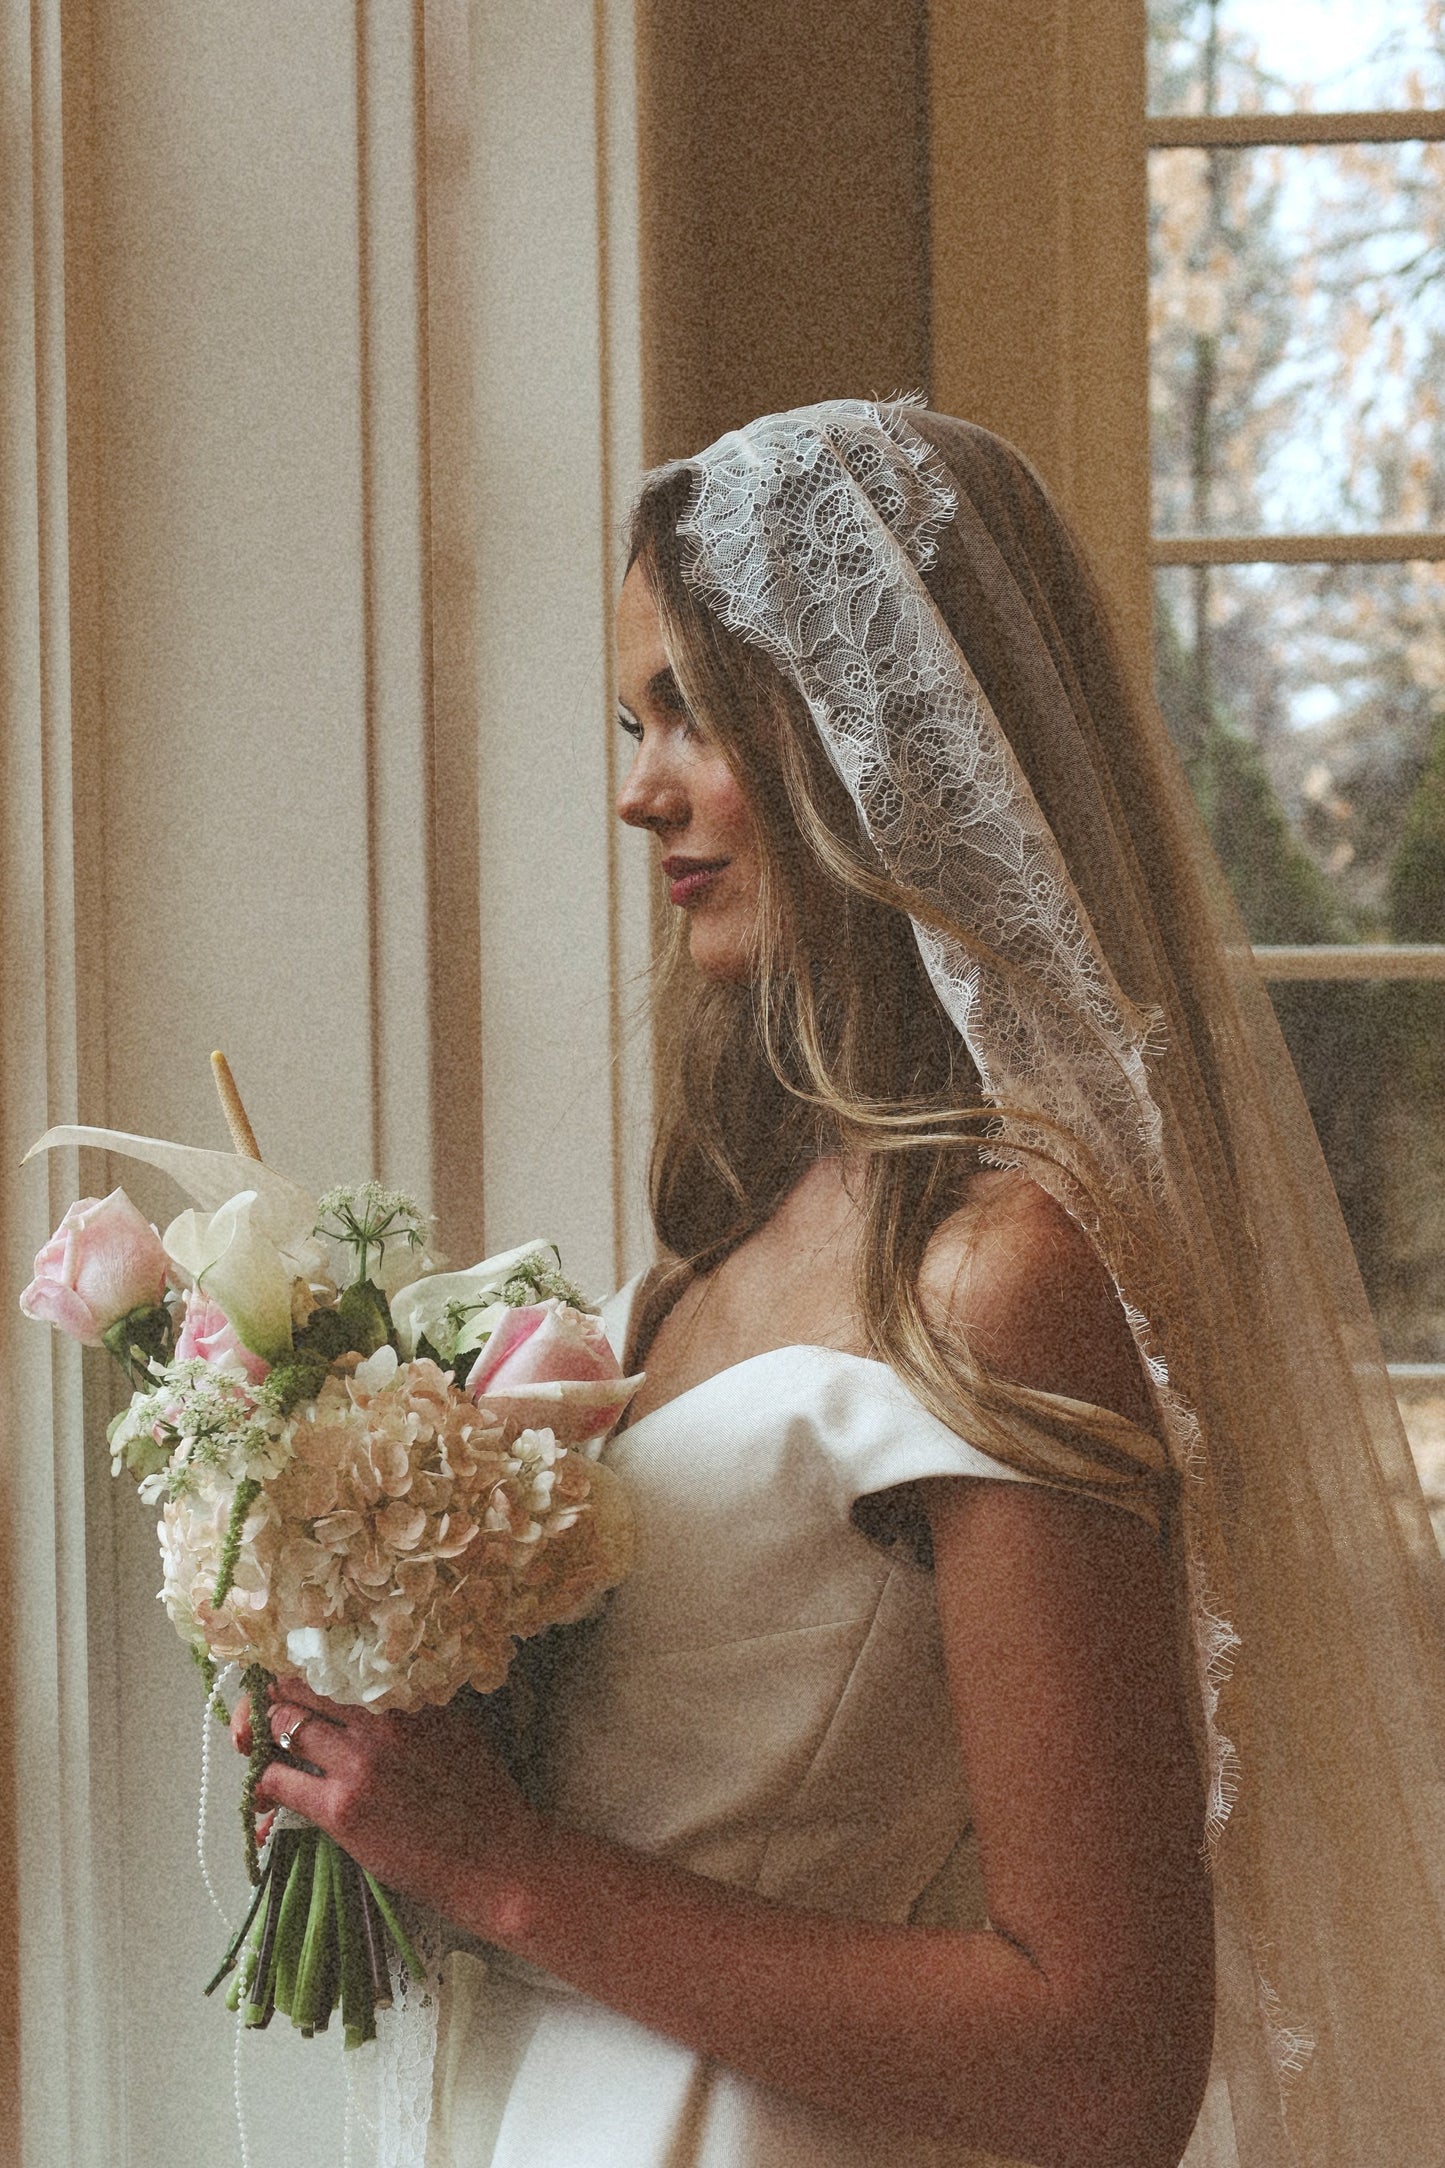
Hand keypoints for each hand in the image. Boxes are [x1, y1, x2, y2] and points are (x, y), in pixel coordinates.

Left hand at [232, 1676, 539, 1918]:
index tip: (292, 1674)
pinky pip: (277, 1780)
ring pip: (284, 1725)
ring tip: (260, 1746)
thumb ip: (416, 1703)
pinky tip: (261, 1793)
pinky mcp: (341, 1809)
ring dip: (264, 1733)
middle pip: (301, 1684)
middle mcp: (381, 1718)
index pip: (337, 1658)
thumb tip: (375, 1689)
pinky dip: (260, 1783)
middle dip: (276, 1694)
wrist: (495, 1859)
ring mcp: (359, 1763)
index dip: (304, 1664)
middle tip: (267, 1707)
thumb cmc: (483, 1796)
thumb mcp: (457, 1726)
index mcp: (409, 1693)